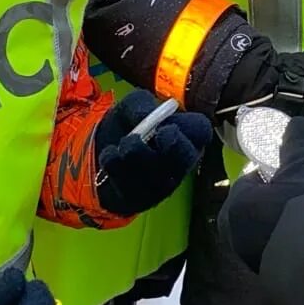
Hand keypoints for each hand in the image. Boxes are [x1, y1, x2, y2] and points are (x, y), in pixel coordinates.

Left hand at [94, 90, 213, 216]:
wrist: (102, 149)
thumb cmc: (130, 123)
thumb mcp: (134, 104)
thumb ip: (141, 105)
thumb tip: (145, 117)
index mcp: (188, 134)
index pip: (201, 131)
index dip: (186, 130)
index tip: (164, 128)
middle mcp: (182, 163)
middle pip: (184, 160)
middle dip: (165, 148)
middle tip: (139, 138)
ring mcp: (164, 186)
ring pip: (154, 174)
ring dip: (132, 153)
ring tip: (122, 143)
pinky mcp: (143, 200)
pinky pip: (129, 184)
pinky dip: (115, 165)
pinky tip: (112, 156)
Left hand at [218, 118, 303, 272]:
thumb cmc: (301, 205)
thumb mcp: (301, 166)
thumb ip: (297, 141)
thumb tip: (299, 122)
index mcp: (236, 205)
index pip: (248, 182)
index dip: (268, 177)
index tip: (287, 177)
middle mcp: (234, 233)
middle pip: (252, 209)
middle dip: (270, 203)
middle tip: (297, 197)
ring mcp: (248, 257)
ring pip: (262, 231)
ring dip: (278, 224)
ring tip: (303, 218)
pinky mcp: (266, 274)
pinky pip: (273, 250)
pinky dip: (285, 243)